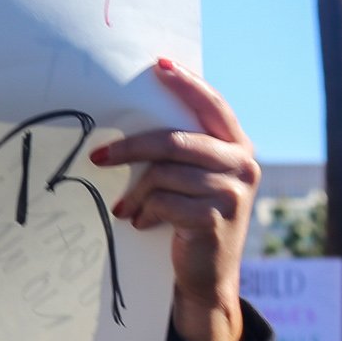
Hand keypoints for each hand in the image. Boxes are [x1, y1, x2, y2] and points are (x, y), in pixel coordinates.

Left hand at [91, 59, 258, 340]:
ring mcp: (233, 193)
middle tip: (98, 157)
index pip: (213, 105)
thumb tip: (132, 116)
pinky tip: (140, 223)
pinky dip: (145, 212)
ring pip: (164, 175)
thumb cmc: (189, 217)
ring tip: (127, 207)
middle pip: (175, 141)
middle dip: (131, 147)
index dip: (187, 83)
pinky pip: (164, 202)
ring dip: (135, 193)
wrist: (206, 275)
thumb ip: (181, 150)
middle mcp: (243, 165)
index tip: (159, 65)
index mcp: (238, 147)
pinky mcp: (216, 220)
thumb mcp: (192, 179)